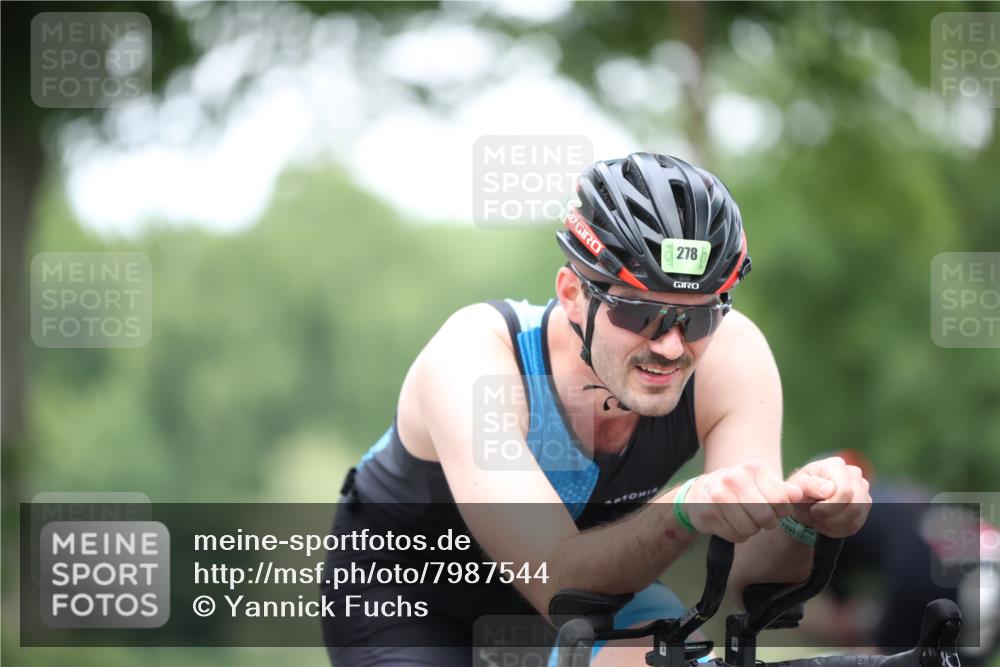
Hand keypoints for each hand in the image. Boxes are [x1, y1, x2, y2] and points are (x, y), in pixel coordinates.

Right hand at [682, 460, 804, 542]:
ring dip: (749, 530)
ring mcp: (719, 495)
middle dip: (765, 523)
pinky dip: (735, 535)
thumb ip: (783, 490)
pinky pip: (734, 536)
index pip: (780, 499)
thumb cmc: (738, 490)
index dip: (780, 511)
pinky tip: (729, 523)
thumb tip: (803, 493)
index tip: (772, 508)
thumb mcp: (761, 483)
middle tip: (757, 516)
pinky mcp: (708, 512)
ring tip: (741, 518)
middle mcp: (735, 478)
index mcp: (753, 468)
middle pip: (766, 517)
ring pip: (750, 529)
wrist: (699, 493)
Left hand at [785, 457, 871, 537]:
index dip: (829, 507)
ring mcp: (862, 489)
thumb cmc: (800, 490)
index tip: (814, 510)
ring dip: (834, 525)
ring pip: (856, 516)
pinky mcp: (865, 504)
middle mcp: (853, 474)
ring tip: (819, 520)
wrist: (805, 500)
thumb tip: (828, 489)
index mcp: (835, 465)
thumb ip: (807, 486)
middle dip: (832, 518)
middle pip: (855, 505)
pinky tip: (827, 524)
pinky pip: (856, 524)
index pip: (844, 491)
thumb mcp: (796, 486)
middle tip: (816, 517)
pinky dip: (839, 529)